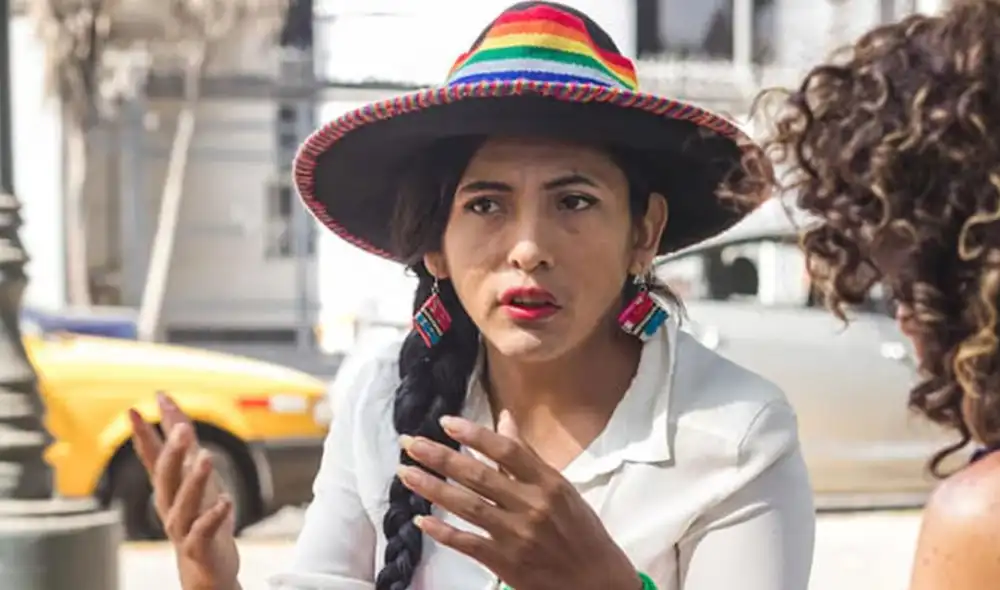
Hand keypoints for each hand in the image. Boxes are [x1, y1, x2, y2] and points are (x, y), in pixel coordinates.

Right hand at [129, 394, 240, 589]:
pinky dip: (213, 515)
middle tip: (182, 428)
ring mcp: (183, 527)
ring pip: (184, 503)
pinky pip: (204, 530)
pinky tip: (225, 501)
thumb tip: (174, 413)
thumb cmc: (201, 519)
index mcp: (168, 488)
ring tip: (206, 456)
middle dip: (173, 452)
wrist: (206, 569)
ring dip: (195, 479)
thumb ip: (185, 449)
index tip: (134, 410)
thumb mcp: (195, 479)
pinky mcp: (200, 546)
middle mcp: (170, 506)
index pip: (152, 458)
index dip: (144, 435)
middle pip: (166, 477)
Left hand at [397, 411, 641, 589]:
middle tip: (410, 443)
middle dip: (441, 458)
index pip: (507, 451)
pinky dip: (444, 532)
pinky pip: (469, 544)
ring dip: (433, 489)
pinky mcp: (506, 563)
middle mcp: (532, 506)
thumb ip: (527, 455)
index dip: (475, 435)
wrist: (596, 582)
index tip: (446, 423)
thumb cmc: (580, 531)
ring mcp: (517, 536)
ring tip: (406, 473)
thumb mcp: (561, 488)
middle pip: (479, 476)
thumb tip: (504, 418)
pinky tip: (421, 521)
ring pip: (467, 507)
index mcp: (548, 483)